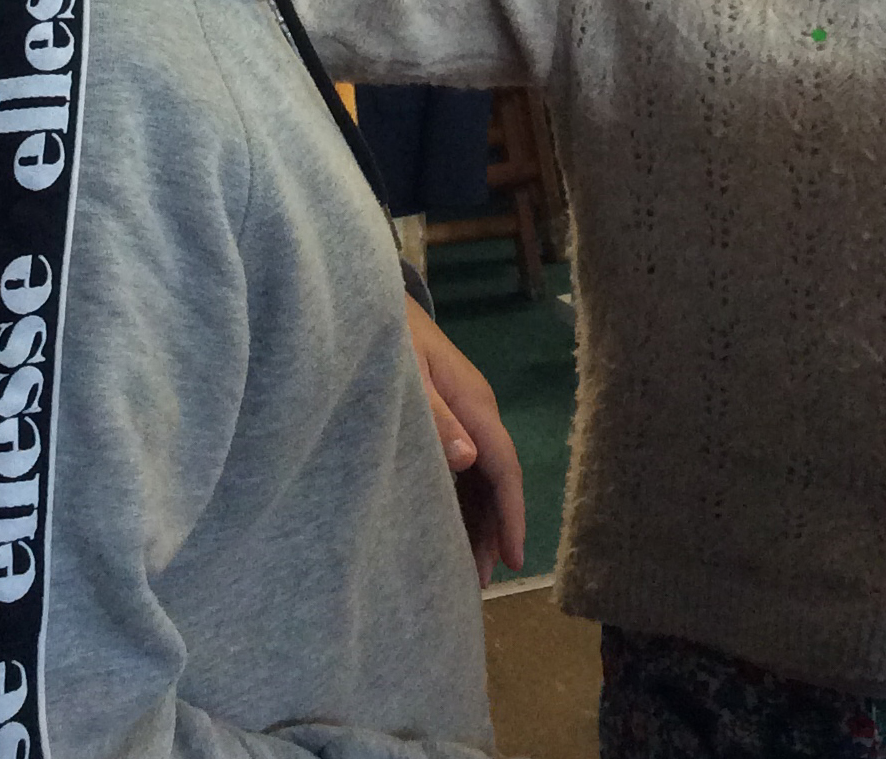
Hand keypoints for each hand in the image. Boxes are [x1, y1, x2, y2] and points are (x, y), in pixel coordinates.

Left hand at [404, 297, 526, 584]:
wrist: (373, 304)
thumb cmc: (390, 337)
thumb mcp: (409, 375)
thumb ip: (435, 416)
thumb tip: (468, 460)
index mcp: (474, 403)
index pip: (504, 467)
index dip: (511, 515)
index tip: (513, 561)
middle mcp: (476, 411)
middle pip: (496, 478)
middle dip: (493, 529)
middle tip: (480, 580)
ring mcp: (462, 413)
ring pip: (481, 476)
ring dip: (478, 520)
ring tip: (467, 568)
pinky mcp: (446, 415)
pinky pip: (464, 466)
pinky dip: (461, 500)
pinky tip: (448, 527)